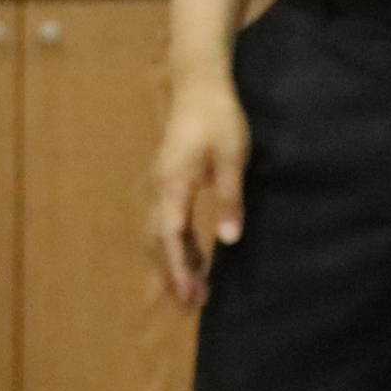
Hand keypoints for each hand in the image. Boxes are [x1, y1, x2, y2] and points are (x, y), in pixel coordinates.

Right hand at [148, 73, 250, 308]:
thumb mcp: (233, 156)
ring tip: (196, 293)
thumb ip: (229, 198)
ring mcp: (162, 184)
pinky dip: (177, 246)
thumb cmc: (219, 116)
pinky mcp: (169, 181)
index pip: (170, 236)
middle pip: (157, 242)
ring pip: (159, 234)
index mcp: (173, 184)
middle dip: (171, 276)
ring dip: (173, 264)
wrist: (198, 82)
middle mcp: (160, 188)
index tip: (188, 296)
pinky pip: (166, 222)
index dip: (178, 269)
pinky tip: (194, 260)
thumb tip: (229, 240)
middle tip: (190, 308)